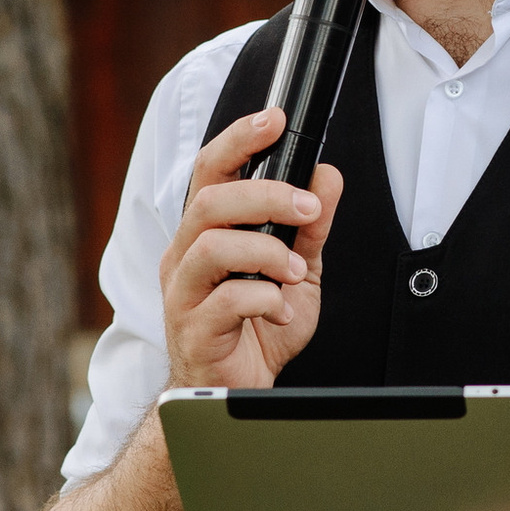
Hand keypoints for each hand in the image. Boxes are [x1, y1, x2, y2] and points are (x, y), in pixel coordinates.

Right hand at [160, 107, 343, 388]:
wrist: (240, 390)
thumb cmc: (258, 328)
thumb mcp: (298, 270)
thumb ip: (311, 226)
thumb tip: (327, 176)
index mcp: (205, 232)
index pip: (211, 170)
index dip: (238, 139)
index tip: (274, 120)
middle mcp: (185, 254)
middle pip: (210, 201)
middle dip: (265, 195)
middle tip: (308, 208)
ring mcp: (183, 291)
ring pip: (211, 246)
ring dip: (266, 251)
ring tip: (295, 270)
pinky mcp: (192, 328)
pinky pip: (225, 300)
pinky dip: (263, 299)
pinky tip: (281, 308)